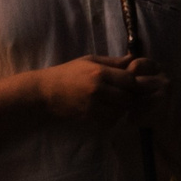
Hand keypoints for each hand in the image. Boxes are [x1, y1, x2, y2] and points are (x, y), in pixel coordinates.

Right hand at [35, 55, 168, 123]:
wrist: (45, 93)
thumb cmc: (68, 73)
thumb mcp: (89, 61)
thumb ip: (113, 62)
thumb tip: (133, 59)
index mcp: (99, 72)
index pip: (129, 80)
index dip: (135, 82)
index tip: (132, 83)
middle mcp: (98, 90)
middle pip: (128, 97)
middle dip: (131, 97)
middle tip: (127, 95)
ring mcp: (93, 106)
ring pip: (121, 111)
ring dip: (122, 108)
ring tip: (116, 102)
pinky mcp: (88, 118)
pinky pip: (110, 121)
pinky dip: (112, 117)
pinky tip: (107, 110)